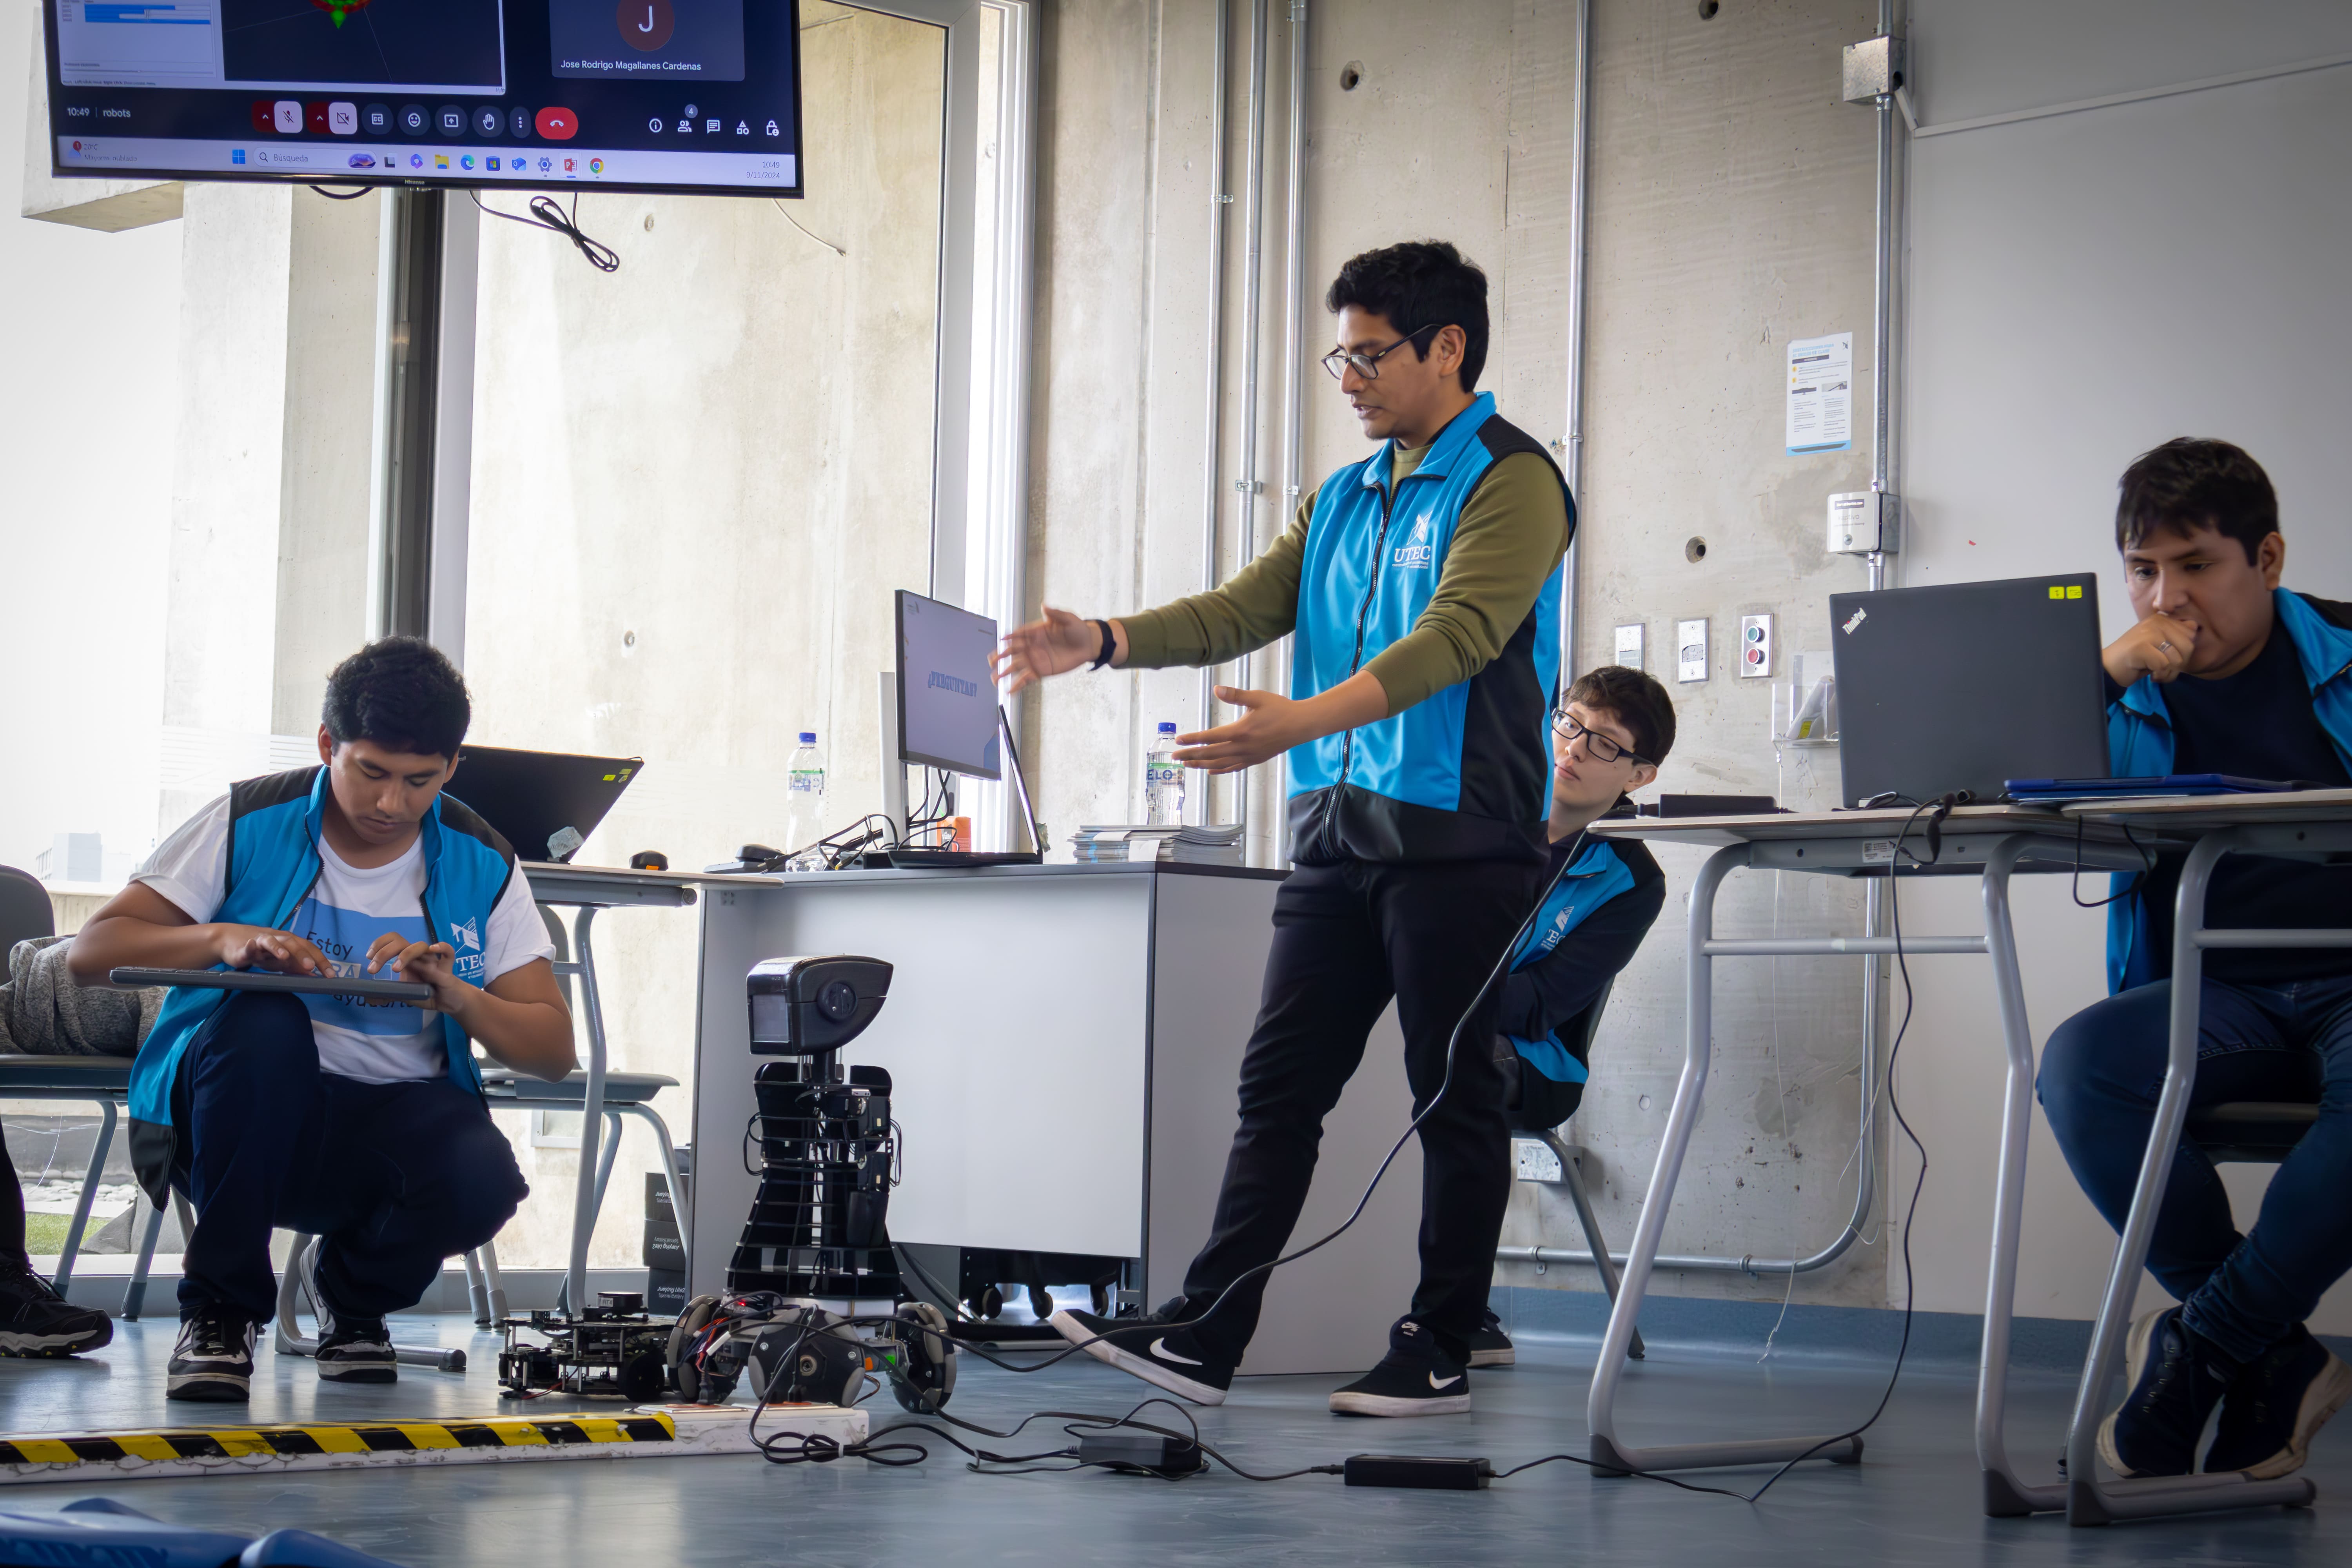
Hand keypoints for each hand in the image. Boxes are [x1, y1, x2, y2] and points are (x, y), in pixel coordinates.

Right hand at [218, 926, 332, 976]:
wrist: (231, 941)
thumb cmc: (260, 952)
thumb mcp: (279, 961)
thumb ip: (295, 967)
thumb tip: (315, 975)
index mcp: (289, 942)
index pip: (309, 949)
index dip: (320, 960)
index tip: (330, 974)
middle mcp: (277, 938)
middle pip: (293, 943)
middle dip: (303, 954)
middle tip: (311, 967)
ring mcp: (260, 941)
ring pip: (271, 941)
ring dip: (279, 948)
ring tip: (285, 957)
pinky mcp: (244, 946)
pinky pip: (247, 946)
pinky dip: (250, 946)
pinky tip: (251, 946)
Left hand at [368, 934, 473, 1015]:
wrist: (449, 1001)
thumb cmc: (427, 993)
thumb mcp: (404, 994)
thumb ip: (389, 993)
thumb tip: (369, 997)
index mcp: (408, 959)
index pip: (392, 941)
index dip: (379, 944)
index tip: (369, 958)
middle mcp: (418, 956)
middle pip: (400, 941)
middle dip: (383, 952)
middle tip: (373, 969)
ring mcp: (432, 961)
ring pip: (419, 946)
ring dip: (404, 954)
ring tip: (396, 970)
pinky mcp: (446, 969)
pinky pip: (448, 953)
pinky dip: (442, 948)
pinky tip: (433, 949)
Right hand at [991, 606, 1105, 693]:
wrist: (1088, 645)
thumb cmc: (1078, 629)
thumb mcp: (1068, 618)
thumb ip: (1055, 613)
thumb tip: (1044, 606)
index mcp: (1036, 631)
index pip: (1019, 634)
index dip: (1011, 636)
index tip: (1002, 640)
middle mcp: (1033, 645)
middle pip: (1012, 651)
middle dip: (1001, 656)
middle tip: (991, 661)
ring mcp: (1036, 659)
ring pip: (1016, 666)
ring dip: (1005, 672)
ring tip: (994, 679)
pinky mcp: (1041, 671)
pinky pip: (1027, 678)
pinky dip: (1018, 684)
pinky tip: (1009, 690)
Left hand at [1173, 687, 1311, 773]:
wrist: (1301, 725)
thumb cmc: (1279, 709)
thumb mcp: (1257, 697)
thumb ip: (1235, 695)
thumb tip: (1216, 689)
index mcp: (1240, 731)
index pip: (1210, 737)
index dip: (1192, 739)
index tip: (1179, 740)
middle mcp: (1242, 747)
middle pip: (1210, 754)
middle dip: (1191, 755)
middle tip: (1174, 757)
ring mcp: (1248, 756)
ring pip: (1220, 764)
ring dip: (1201, 764)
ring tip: (1187, 764)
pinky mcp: (1255, 760)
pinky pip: (1233, 768)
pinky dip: (1220, 770)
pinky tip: (1210, 770)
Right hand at [2104, 610, 2198, 685]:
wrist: (2109, 667)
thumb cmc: (2136, 658)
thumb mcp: (2159, 643)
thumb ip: (2176, 634)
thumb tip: (2194, 626)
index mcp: (2161, 619)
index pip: (2191, 634)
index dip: (2184, 652)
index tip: (2168, 657)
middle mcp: (2156, 623)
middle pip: (2188, 646)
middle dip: (2179, 664)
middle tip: (2164, 668)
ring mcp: (2148, 634)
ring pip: (2177, 658)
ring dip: (2169, 672)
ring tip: (2157, 672)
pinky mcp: (2141, 647)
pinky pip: (2164, 666)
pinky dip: (2159, 675)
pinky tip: (2150, 675)